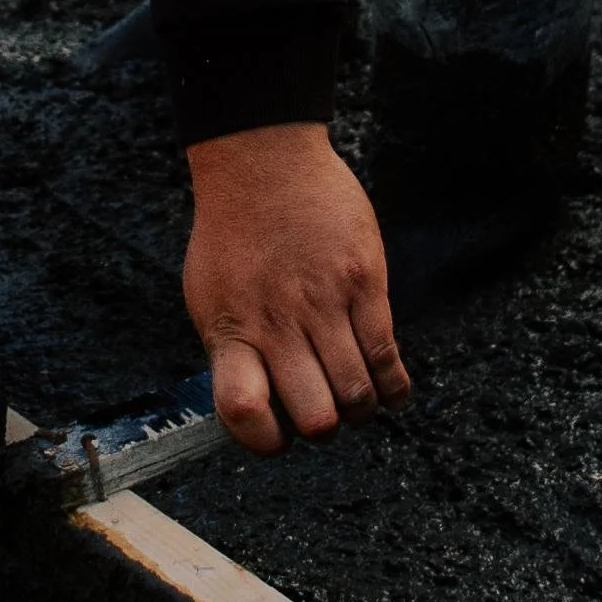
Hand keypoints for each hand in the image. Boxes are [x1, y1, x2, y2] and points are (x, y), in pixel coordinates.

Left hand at [183, 124, 407, 455]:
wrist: (262, 161)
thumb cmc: (232, 234)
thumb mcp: (208, 297)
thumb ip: (232, 351)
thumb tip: (256, 407)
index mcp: (230, 331)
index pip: (242, 411)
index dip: (264, 440)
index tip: (276, 435)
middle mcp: (276, 324)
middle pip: (315, 417)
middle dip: (323, 428)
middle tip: (324, 412)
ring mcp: (323, 304)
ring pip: (357, 395)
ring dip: (360, 410)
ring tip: (355, 399)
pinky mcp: (364, 282)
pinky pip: (387, 355)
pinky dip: (393, 387)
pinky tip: (389, 389)